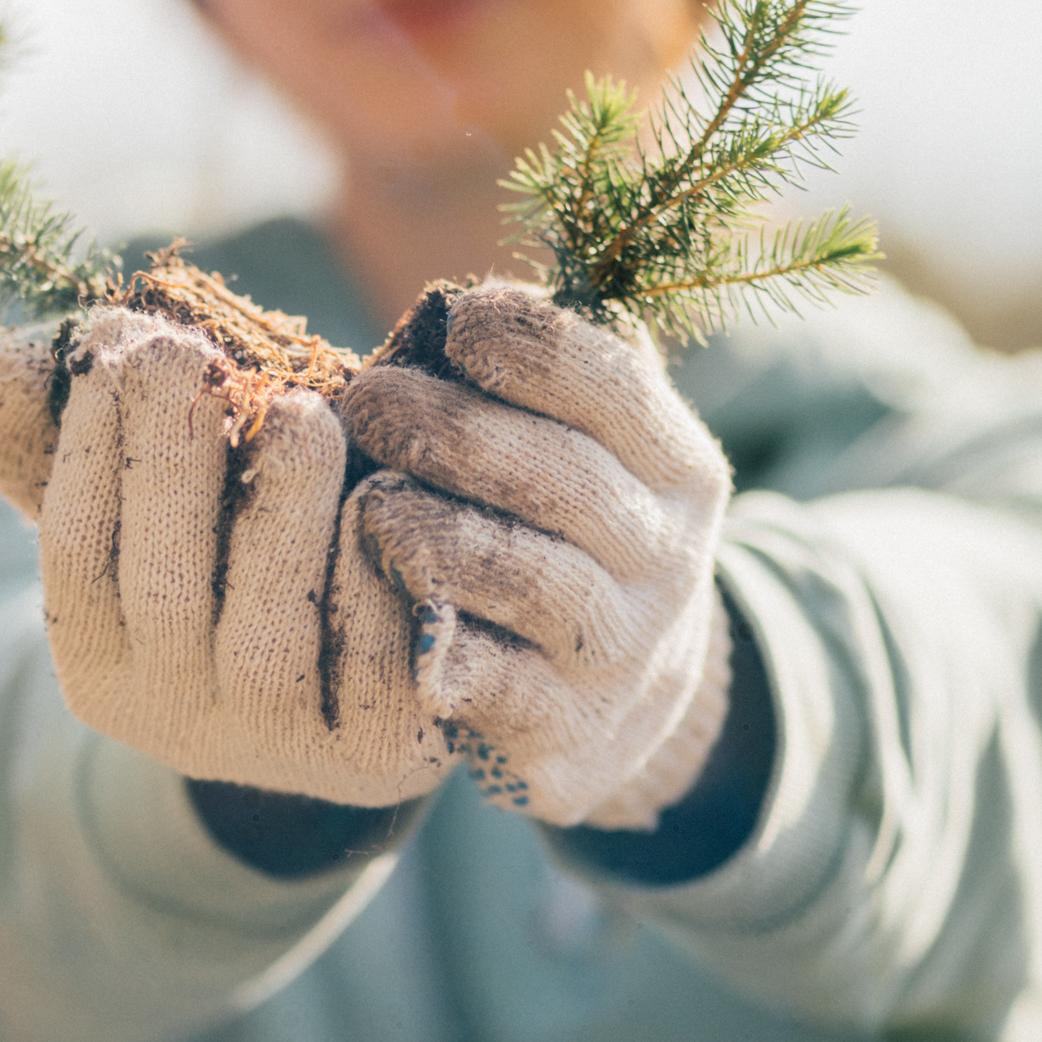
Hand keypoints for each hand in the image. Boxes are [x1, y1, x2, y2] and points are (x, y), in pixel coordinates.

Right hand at [0, 308, 451, 807]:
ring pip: (267, 629)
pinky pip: (374, 656)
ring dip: (282, 504)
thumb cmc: (236, 557)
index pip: (76, 544)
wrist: (351, 701)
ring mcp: (276, 742)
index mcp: (99, 657)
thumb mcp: (150, 504)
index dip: (90, 441)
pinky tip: (384, 491)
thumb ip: (80, 431)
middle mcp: (175, 716)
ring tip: (298, 411)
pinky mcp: (376, 753)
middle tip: (184, 352)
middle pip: (162, 584)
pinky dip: (374, 568)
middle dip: (167, 456)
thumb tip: (23, 363)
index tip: (116, 341)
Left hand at [338, 283, 732, 829]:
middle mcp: (668, 558)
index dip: (534, 343)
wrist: (624, 693)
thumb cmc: (566, 526)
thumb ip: (548, 375)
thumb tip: (457, 307)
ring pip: (529, 580)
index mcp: (678, 467)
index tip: (457, 319)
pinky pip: (497, 685)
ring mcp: (624, 651)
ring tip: (363, 502)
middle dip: (451, 429)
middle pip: (561, 478)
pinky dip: (440, 645)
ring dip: (434, 531)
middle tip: (366, 400)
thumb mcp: (592, 446)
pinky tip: (388, 605)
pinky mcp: (570, 734)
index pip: (617, 385)